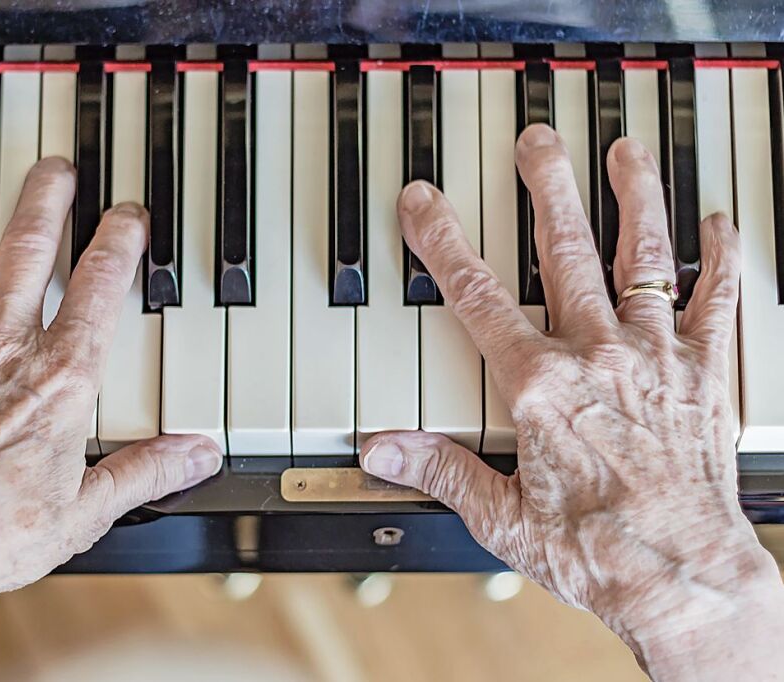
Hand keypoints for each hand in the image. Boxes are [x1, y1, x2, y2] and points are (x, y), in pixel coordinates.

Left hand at [0, 160, 222, 656]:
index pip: (99, 284)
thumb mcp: (89, 507)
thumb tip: (199, 454)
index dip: (118, 239)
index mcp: (58, 377)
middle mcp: (0, 346)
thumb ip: (147, 469)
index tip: (126, 216)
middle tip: (53, 168)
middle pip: (24, 245)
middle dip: (43, 196)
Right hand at [361, 126, 783, 678]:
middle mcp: (598, 356)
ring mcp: (657, 358)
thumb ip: (438, 469)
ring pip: (643, 259)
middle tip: (536, 143)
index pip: (476, 297)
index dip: (442, 242)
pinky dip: (721, 259)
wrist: (683, 579)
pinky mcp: (706, 374)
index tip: (424, 202)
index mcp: (539, 388)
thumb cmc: (596, 551)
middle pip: (564, 253)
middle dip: (546, 190)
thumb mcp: (501, 517)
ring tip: (626, 153)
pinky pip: (718, 302)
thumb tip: (381, 449)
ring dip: (634, 199)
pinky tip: (720, 224)